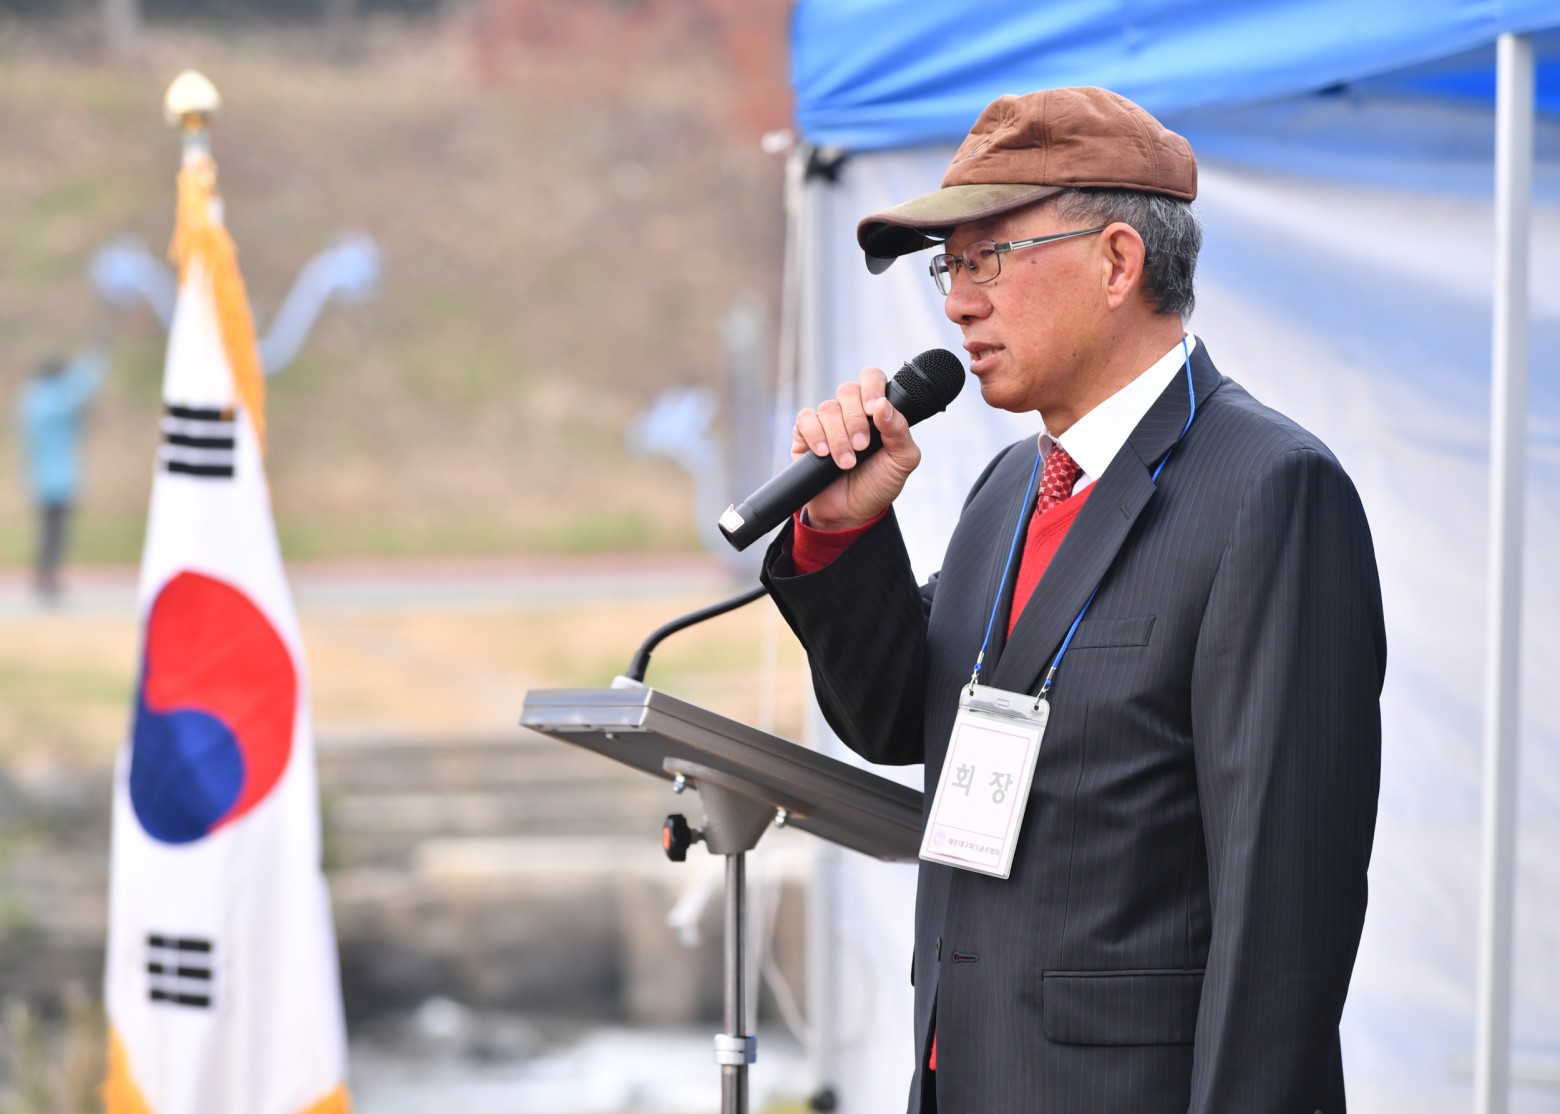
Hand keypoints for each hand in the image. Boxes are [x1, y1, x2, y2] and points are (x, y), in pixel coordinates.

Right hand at [791, 366, 921, 529]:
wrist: (851, 514)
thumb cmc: (878, 484)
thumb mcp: (901, 461)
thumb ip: (899, 432)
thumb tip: (883, 405)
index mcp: (876, 410)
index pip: (872, 378)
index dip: (872, 387)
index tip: (873, 410)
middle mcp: (850, 410)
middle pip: (847, 391)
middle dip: (855, 420)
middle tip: (861, 446)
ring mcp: (827, 422)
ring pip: (827, 409)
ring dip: (838, 437)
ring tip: (846, 463)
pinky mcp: (805, 435)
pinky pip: (805, 420)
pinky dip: (815, 436)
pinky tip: (824, 454)